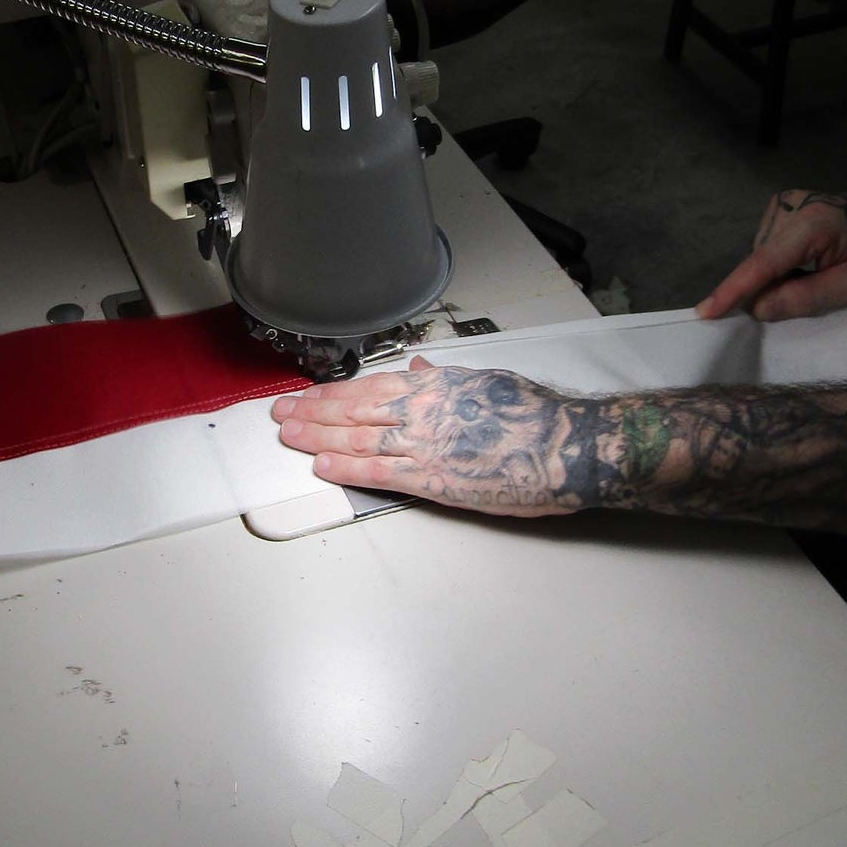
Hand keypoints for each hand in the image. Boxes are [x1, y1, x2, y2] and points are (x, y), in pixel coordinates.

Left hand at [271, 358, 606, 516]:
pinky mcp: (434, 480)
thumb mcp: (488, 380)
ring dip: (319, 438)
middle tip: (282, 414)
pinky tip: (323, 465)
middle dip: (314, 413)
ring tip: (290, 435)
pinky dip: (348, 468)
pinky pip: (382, 472)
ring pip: (359, 439)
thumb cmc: (534, 415)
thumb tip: (418, 366)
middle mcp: (423, 410)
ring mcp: (425, 445)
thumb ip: (447, 377)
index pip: (370, 386)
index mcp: (435, 384)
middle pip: (355, 411)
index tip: (309, 395)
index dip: (334, 393)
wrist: (564, 446)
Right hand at [696, 189, 846, 321]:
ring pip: (761, 257)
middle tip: (811, 295)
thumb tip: (756, 308)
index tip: (704, 312)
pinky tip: (806, 264)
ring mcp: (784, 203)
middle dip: (768, 288)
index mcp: (811, 223)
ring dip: (776, 276)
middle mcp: (790, 206)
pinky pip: (767, 249)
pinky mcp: (782, 207)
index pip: (763, 263)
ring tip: (815, 276)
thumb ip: (805, 298)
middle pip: (760, 262)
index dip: (734, 290)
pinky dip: (779, 265)